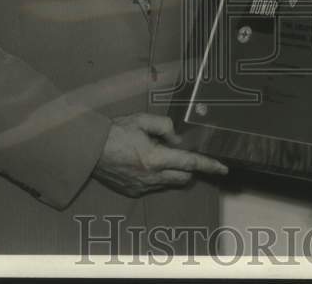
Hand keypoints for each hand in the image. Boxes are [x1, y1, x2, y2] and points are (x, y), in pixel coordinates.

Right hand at [93, 113, 227, 196]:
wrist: (88, 150)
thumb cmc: (116, 131)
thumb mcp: (142, 120)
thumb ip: (164, 126)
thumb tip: (177, 139)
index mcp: (155, 159)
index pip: (189, 163)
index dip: (208, 165)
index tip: (223, 168)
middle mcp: (152, 177)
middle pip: (184, 177)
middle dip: (190, 167)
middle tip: (183, 154)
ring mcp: (142, 187)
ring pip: (170, 183)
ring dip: (174, 172)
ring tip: (161, 156)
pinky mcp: (133, 192)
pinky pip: (155, 186)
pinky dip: (159, 176)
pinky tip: (147, 163)